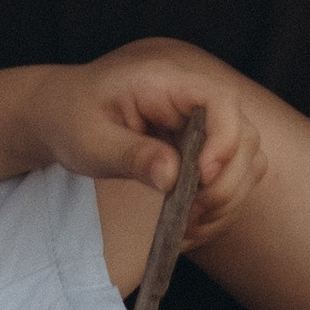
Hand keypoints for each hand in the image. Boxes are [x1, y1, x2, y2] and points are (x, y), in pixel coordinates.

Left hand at [28, 40, 266, 244]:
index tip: (201, 178)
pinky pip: (231, 178)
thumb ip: (132, 155)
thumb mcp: (90, 138)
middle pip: (245, 137)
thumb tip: (173, 178)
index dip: (224, 140)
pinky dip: (218, 207)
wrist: (63, 113)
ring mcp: (203, 125)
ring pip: (246, 161)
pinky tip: (187, 227)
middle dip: (226, 184)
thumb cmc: (73, 116)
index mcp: (168, 82)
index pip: (222, 100)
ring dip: (226, 200)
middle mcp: (195, 100)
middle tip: (189, 215)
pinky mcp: (202, 149)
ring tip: (188, 226)